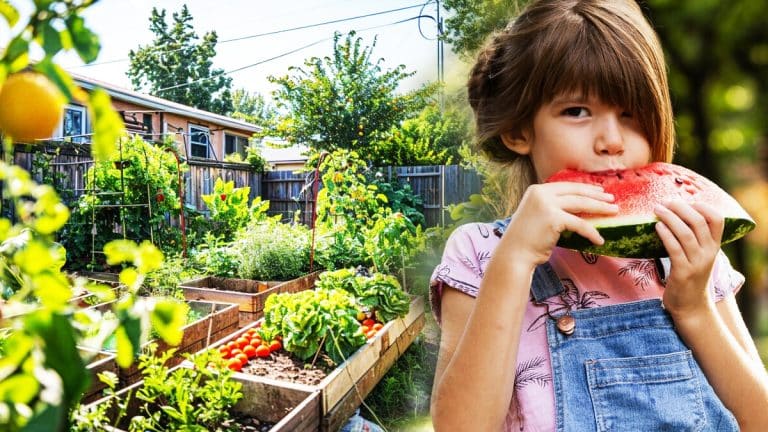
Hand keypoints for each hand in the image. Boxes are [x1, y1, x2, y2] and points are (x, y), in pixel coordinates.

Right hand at [500, 182, 617, 266]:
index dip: (585, 188)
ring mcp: (546, 204)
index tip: (599, 191)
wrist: (514, 254)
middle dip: (596, 196)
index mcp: (536, 190)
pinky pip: (579, 224)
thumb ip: (553, 208)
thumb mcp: (538, 216)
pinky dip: (591, 232)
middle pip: (576, 192)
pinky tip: (599, 240)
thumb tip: (578, 207)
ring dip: (600, 208)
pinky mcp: (553, 218)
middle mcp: (541, 193)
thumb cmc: (526, 240)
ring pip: (581, 204)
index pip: (566, 186)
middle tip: (612, 199)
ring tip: (614, 211)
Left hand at [654, 201, 723, 315]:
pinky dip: (666, 234)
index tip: (685, 200)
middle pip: (699, 222)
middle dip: (681, 208)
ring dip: (670, 218)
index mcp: (714, 246)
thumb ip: (693, 238)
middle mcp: (709, 253)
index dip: (702, 206)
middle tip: (665, 201)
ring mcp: (697, 263)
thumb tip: (674, 213)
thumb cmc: (689, 276)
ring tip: (657, 209)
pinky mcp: (683, 272)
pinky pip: (674, 249)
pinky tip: (657, 226)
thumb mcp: (697, 256)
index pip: (717, 219)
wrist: (690, 306)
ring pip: (686, 234)